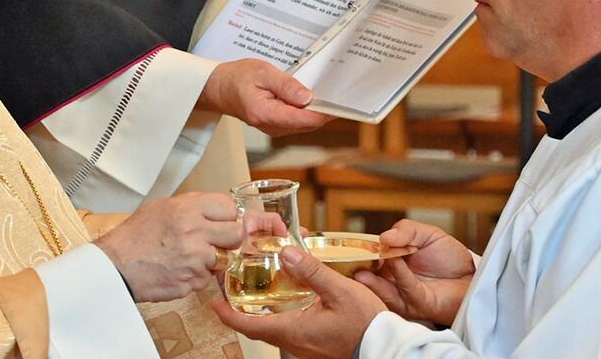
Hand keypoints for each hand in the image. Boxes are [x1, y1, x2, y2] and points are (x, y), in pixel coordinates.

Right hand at [94, 192, 242, 301]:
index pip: (229, 207)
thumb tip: (216, 209)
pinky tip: (179, 270)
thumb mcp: (161, 206)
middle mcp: (195, 232)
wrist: (116, 265)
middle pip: (235, 235)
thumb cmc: (135, 236)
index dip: (227, 216)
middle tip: (215, 241)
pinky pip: (206, 279)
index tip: (221, 221)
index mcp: (188, 209)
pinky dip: (196, 277)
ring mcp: (195, 260)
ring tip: (190, 257)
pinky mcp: (191, 282)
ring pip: (224, 260)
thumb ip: (192, 205)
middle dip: (228, 239)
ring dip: (211, 260)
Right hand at [198, 59, 330, 135]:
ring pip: (304, 124)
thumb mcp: (262, 73)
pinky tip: (310, 99)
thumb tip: (307, 98)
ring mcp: (274, 128)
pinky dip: (306, 112)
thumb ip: (286, 86)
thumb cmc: (237, 78)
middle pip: (307, 124)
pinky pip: (297, 121)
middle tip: (339, 95)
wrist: (218, 88)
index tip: (340, 105)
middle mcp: (271, 126)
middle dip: (324, 111)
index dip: (325, 114)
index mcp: (266, 114)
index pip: (304, 120)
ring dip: (315, 111)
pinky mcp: (276, 125)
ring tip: (326, 94)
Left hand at [212, 246, 386, 358]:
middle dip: (242, 308)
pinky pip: (290, 327)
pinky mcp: (315, 342)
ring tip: (258, 287)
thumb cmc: (366, 325)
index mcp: (292, 330)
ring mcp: (304, 344)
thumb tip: (287, 253)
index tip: (214, 300)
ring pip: (273, 326)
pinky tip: (291, 295)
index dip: (227, 313)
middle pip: (257, 325)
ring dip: (262, 310)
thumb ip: (311, 271)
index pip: (248, 326)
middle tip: (233, 287)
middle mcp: (294, 340)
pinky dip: (281, 311)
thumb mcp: (339, 291)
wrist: (386, 347)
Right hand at [353, 220, 474, 325]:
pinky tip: (396, 261)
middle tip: (351, 258)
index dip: (359, 252)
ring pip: (382, 288)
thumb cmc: (449, 257)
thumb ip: (406, 230)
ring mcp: (403, 294)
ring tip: (371, 260)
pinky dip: (400, 275)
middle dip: (359, 268)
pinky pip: (406, 290)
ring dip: (374, 277)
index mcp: (390, 261)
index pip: (369, 258)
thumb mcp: (428, 234)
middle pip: (369, 277)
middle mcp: (392, 279)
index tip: (349, 246)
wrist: (472, 276)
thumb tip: (383, 237)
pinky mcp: (418, 304)